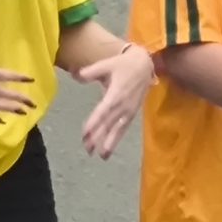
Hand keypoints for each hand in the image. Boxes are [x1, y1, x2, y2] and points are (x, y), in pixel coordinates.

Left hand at [76, 42, 153, 159]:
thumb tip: (75, 75)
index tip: (85, 133)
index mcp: (116, 94)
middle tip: (87, 150)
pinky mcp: (132, 113)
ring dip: (109, 143)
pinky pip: (124, 128)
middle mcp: (124, 105)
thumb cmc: (123, 65)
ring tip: (101, 156)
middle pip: (109, 124)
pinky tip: (109, 148)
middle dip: (98, 137)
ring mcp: (129, 111)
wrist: (146, 65)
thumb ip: (91, 72)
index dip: (94, 122)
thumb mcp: (106, 64)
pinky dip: (117, 138)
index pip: (103, 111)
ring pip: (118, 129)